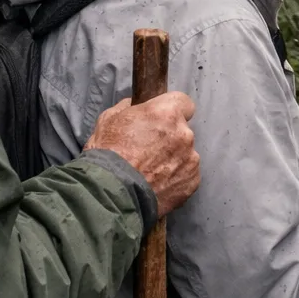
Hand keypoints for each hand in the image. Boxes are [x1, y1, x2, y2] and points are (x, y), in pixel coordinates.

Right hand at [86, 92, 199, 214]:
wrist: (111, 195)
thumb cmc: (107, 155)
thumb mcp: (108, 119)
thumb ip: (128, 107)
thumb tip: (135, 105)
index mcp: (167, 113)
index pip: (183, 102)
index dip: (172, 110)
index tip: (162, 119)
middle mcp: (184, 134)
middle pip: (182, 130)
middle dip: (169, 137)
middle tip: (147, 150)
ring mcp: (190, 159)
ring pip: (185, 153)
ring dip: (172, 159)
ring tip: (149, 171)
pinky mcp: (192, 182)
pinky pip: (186, 174)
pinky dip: (175, 178)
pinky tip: (156, 184)